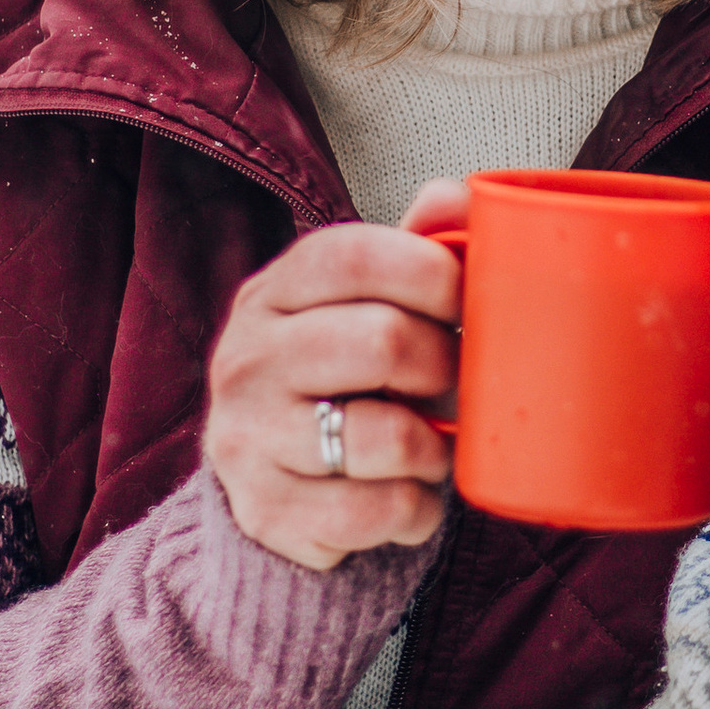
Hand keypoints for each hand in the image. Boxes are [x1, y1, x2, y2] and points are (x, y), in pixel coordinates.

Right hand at [206, 185, 467, 571]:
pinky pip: (377, 511)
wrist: (272, 483)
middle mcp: (246, 358)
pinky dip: (417, 509)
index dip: (431, 274)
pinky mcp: (265, 511)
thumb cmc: (341, 376)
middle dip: (443, 368)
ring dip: (434, 448)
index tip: (463, 304)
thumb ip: (414, 247)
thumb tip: (459, 197)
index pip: (352, 255)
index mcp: (273, 292)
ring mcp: (247, 437)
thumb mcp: (365, 303)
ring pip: (384, 437)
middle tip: (451, 384)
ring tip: (430, 446)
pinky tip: (409, 496)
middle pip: (381, 342)